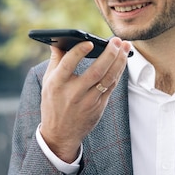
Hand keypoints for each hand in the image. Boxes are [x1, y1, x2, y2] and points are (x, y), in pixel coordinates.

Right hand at [40, 37, 130, 161]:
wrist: (60, 134)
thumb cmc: (53, 103)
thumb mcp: (48, 83)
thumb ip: (55, 61)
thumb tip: (58, 41)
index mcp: (57, 84)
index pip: (68, 65)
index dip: (79, 52)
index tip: (89, 42)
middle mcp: (73, 93)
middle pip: (95, 71)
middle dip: (109, 54)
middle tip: (117, 41)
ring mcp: (88, 101)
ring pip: (108, 79)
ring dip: (119, 62)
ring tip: (126, 48)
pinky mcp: (98, 107)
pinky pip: (111, 87)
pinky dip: (118, 73)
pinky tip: (122, 62)